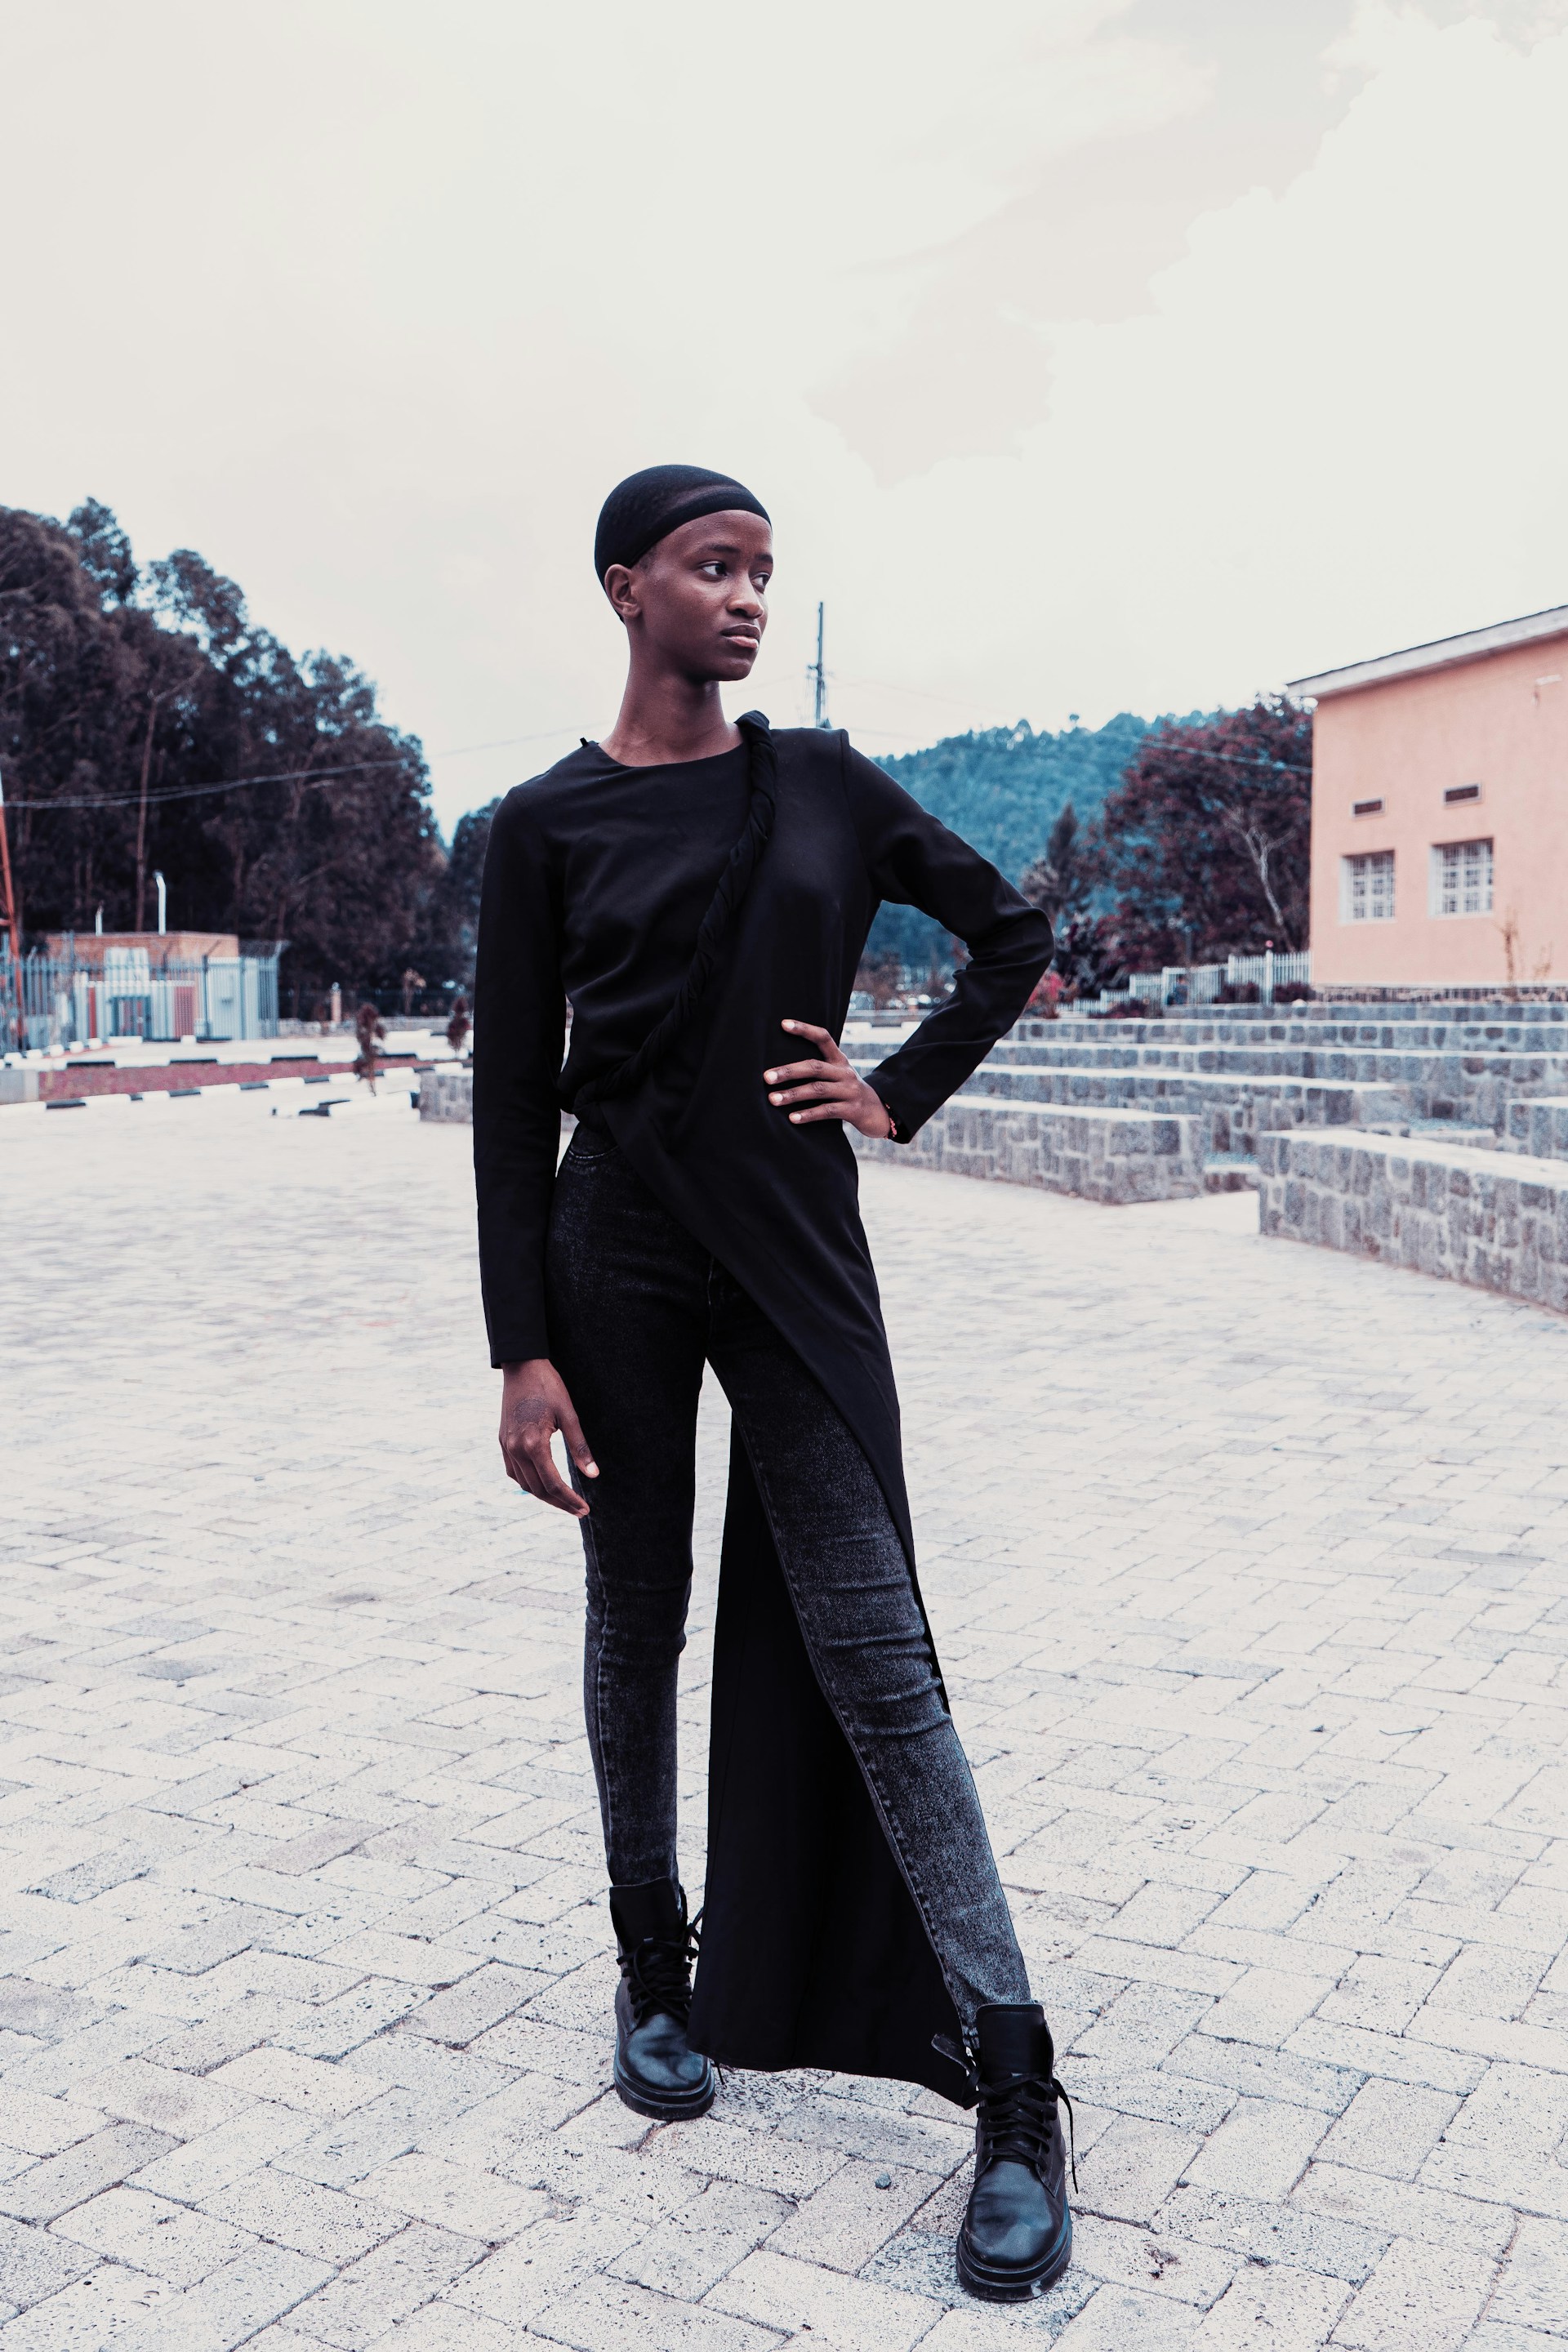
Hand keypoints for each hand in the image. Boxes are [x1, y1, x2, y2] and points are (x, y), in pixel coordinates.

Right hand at [498, 1358, 597, 1515]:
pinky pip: (513, 1472)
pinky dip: (528, 1483)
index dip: (569, 1500)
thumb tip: (593, 1474)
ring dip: (543, 1496)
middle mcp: (516, 1449)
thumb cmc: (548, 1386)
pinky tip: (541, 1484)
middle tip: (579, 1510)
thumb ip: (580, 1447)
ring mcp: (506, 1446)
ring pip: (524, 1484)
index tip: (584, 1509)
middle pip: (538, 1489)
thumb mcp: (569, 1414)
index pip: (553, 1484)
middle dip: (559, 1503)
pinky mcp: (503, 1441)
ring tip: (563, 1501)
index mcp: (533, 1444)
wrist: (521, 1366)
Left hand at [763, 1019, 893, 1138]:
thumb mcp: (838, 1077)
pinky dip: (808, 1114)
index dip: (804, 1029)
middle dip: (788, 1071)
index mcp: (840, 1061)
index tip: (783, 1024)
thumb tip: (782, 1069)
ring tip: (773, 1099)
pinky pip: (827, 1111)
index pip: (823, 1038)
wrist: (880, 1114)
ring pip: (817, 1089)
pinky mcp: (853, 1109)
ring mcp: (850, 1091)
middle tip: (766, 1077)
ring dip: (793, 1094)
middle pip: (814, 1067)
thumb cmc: (848, 1093)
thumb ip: (819, 1070)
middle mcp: (845, 1072)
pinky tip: (792, 1118)